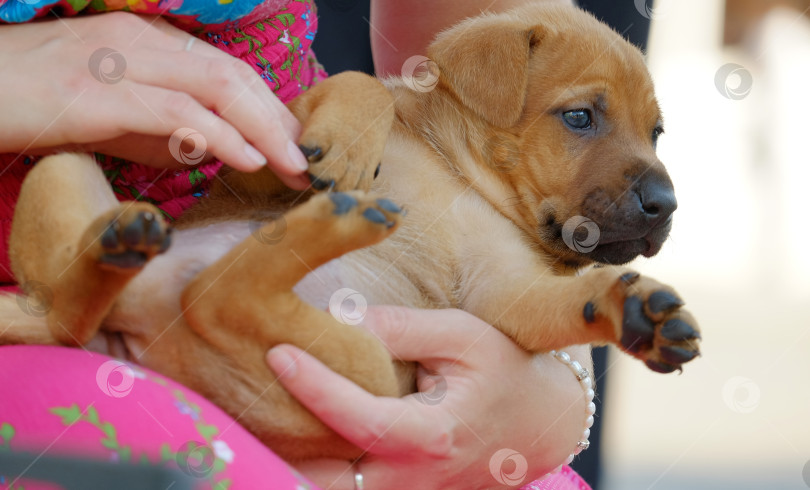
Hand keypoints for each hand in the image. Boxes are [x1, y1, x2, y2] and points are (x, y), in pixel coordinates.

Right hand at [0, 12, 308, 188]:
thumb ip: (169, 126)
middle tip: (308, 162)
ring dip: (264, 130)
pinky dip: (219, 135)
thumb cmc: (41, 103)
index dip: (271, 108)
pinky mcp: (99, 92)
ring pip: (216, 87)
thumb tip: (221, 149)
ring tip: (293, 166)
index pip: (230, 70)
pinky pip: (176, 111)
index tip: (297, 145)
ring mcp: (122, 61)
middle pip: (234, 75)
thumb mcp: (118, 113)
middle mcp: (143, 40)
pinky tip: (247, 159)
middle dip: (279, 121)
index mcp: (151, 39)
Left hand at [267, 307, 590, 488]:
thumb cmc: (505, 370)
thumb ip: (402, 328)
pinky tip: (292, 440)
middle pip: (329, 483)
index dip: (314, 388)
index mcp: (432, 435)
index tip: (277, 354)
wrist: (541, 423)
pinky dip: (315, 473)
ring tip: (256, 427)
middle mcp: (414, 477)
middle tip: (241, 411)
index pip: (357, 419)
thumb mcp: (462, 335)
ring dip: (293, 467)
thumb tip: (343, 318)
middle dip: (282, 456)